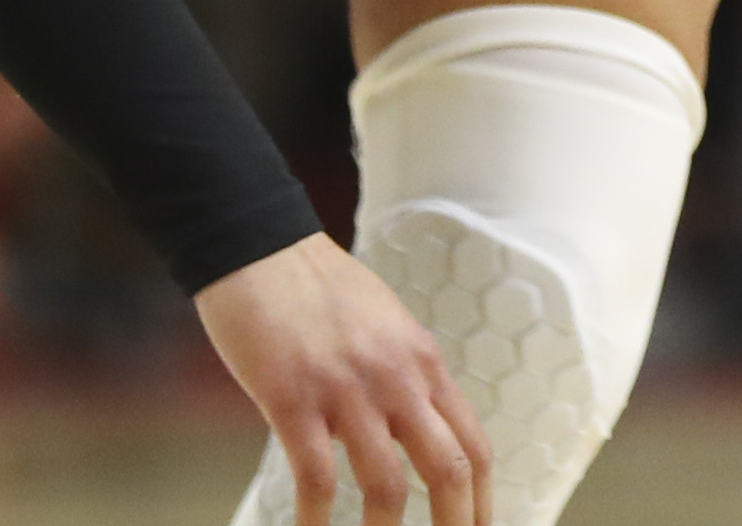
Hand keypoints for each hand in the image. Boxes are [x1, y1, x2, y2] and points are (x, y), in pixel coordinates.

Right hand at [200, 235, 491, 525]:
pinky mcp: (294, 398)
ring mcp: (347, 389)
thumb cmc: (316, 286)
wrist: (259, 244)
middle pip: (449, 470)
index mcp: (422, 361)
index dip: (482, 503)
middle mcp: (396, 377)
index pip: (474, 445)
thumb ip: (402, 376)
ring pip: (386, 485)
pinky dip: (317, 520)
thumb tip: (408, 432)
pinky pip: (317, 479)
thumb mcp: (384, 325)